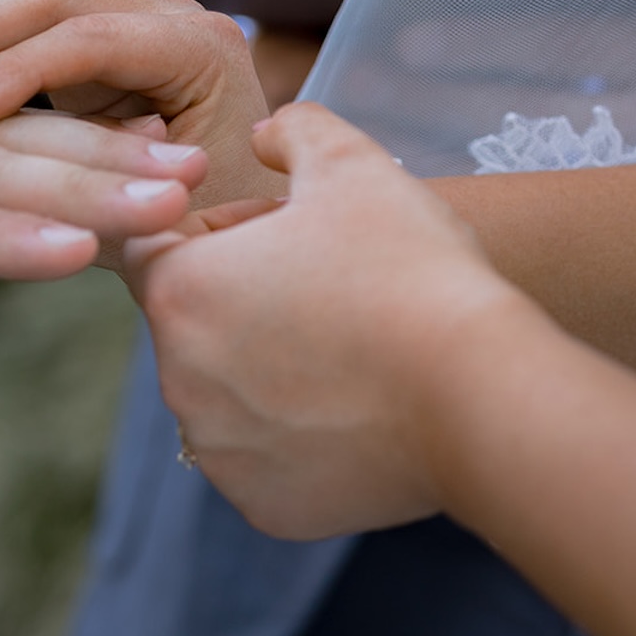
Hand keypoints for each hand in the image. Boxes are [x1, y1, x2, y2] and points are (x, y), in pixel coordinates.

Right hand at [0, 0, 276, 209]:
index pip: (94, 40)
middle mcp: (170, 18)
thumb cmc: (213, 238)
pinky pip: (15, 12)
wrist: (242, 224)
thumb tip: (57, 205)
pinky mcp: (90, 35)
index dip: (16, 72)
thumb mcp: (172, 236)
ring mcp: (129, 18)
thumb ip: (122, 215)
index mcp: (201, 53)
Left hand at [122, 102, 548, 539]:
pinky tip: (356, 407)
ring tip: (349, 344)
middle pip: (190, 321)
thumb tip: (263, 136)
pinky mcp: (263, 505)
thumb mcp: (352, 164)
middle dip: (241, 297)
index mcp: (176, 292)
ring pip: (225, 391)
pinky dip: (296, 435)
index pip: (155, 246)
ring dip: (265, 365)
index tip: (283, 229)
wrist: (480, 394)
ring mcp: (219, 449)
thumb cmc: (410, 271)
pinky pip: (263, 456)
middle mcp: (177, 379)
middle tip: (327, 283)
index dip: (218, 228)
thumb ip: (293, 130)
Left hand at [327, 0, 635, 166]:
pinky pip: (543, 206)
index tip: (407, 39)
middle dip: (434, 98)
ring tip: (364, 126)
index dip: (484, 42)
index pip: (570, 42)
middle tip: (356, 79)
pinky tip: (410, 175)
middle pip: (532, 113)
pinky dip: (474, 191)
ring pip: (529, 170)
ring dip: (437, 149)